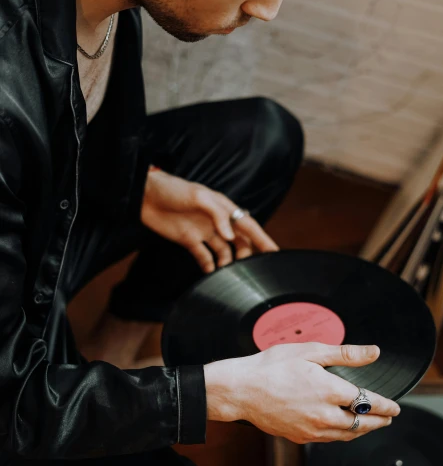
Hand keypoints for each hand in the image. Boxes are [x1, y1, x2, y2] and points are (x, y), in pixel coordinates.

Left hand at [141, 167, 277, 272]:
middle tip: (250, 270)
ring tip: (229, 275)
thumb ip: (217, 215)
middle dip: (247, 255)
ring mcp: (203, 231)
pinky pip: (204, 256)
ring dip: (229, 263)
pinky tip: (212, 275)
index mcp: (223, 208)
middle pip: (240, 241)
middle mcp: (217, 221)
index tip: (275, 253)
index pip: (248, 225)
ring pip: (225, 251)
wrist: (144, 196)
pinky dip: (209, 266)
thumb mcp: (198, 196)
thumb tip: (229, 237)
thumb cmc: (173, 189)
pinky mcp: (189, 240)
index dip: (263, 239)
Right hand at [204, 343, 399, 443]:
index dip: (386, 406)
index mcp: (329, 391)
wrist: (240, 390)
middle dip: (379, 421)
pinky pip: (329, 439)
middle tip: (389, 418)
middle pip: (362, 423)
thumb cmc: (270, 367)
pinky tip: (343, 429)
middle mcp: (324, 414)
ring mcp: (311, 429)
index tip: (395, 407)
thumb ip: (345, 354)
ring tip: (371, 425)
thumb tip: (373, 352)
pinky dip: (343, 435)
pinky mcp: (299, 437)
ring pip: (347, 435)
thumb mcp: (310, 351)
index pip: (368, 401)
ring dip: (363, 430)